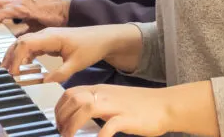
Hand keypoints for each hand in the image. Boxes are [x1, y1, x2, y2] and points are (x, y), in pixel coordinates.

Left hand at [0, 0, 69, 30]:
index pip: (1, 4)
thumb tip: (15, 40)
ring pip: (2, 3)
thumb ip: (23, 31)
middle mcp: (21, 2)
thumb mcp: (35, 26)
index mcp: (21, 5)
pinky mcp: (31, 8)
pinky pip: (14, 10)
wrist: (68, 12)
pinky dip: (3, 14)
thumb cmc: (53, 19)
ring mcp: (26, 4)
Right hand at [0, 24, 142, 82]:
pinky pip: (32, 46)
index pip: (26, 43)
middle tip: (4, 73)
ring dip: (15, 56)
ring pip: (24, 43)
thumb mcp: (77, 63)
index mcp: (51, 37)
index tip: (13, 72)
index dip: (16, 57)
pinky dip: (24, 56)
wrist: (102, 37)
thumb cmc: (91, 47)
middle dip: (11, 57)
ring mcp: (47, 36)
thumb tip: (44, 81)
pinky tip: (22, 67)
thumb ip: (60, 73)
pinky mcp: (49, 41)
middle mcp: (46, 34)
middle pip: (21, 42)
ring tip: (9, 71)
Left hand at [55, 85, 170, 136]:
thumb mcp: (114, 98)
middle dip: (61, 117)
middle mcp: (105, 95)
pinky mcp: (127, 118)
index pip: (70, 93)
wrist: (165, 105)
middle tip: (61, 132)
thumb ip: (98, 103)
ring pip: (85, 109)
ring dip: (72, 125)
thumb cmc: (140, 105)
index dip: (59, 108)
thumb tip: (80, 113)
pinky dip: (99, 136)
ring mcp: (115, 106)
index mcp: (100, 90)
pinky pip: (109, 127)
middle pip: (73, 99)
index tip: (57, 121)